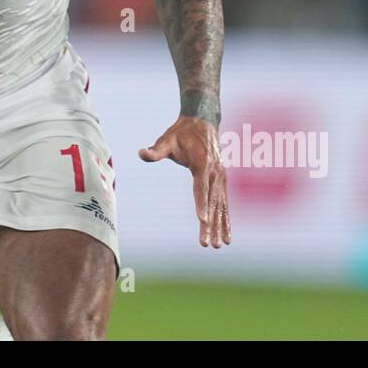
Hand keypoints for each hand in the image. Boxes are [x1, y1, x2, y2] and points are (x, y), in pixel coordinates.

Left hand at [140, 116, 230, 248]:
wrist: (202, 122)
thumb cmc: (181, 133)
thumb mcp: (166, 140)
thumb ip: (155, 150)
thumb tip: (140, 153)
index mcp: (202, 164)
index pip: (201, 188)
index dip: (201, 205)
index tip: (202, 220)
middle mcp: (215, 173)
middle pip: (212, 202)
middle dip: (210, 224)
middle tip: (208, 244)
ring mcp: (221, 177)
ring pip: (221, 206)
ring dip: (220, 226)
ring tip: (218, 246)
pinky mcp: (223, 180)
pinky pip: (225, 203)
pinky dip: (226, 219)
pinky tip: (227, 236)